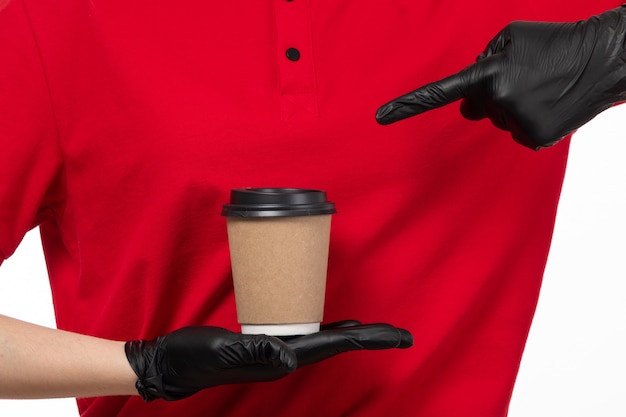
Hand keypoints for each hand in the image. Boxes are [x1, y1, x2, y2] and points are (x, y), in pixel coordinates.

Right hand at [125, 322, 412, 400]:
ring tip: (379, 330)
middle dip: (371, 338)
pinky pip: (311, 334)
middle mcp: (288, 356)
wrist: (175, 363)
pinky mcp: (271, 341)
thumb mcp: (221, 350)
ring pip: (328, 341)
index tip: (399, 336)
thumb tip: (290, 358)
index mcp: (284, 357)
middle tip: (403, 334)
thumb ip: (253, 353)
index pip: (336, 345)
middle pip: (339, 344)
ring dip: (355, 334)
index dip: (369, 338)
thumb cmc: (194, 356)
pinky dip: (331, 328)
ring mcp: (281, 350)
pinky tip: (337, 324)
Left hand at [376, 6, 625, 149]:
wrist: (605, 60)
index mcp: (488, 73)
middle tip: (522, 78)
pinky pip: (517, 132)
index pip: (440, 93)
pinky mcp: (535, 139)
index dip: (408, 106)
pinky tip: (549, 104)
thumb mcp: (511, 36)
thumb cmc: (554, 42)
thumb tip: (469, 94)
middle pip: (474, 108)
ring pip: (498, 120)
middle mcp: (499, 102)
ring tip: (543, 87)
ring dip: (514, 105)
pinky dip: (529, 121)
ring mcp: (517, 123)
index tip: (380, 116)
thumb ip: (482, 61)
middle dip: (488, 96)